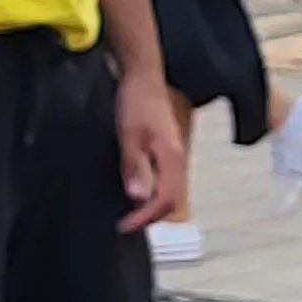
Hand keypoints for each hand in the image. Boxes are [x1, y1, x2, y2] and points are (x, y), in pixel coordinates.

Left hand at [114, 68, 186, 230]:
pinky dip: (154, 191)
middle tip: (126, 223)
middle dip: (151, 216)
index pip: (164, 199)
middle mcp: (178, 159)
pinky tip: (137, 189)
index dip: (144, 216)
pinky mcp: (167, 149)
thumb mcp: (129, 135)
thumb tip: (139, 198)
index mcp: (171, 158)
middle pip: (172, 199)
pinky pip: (166, 179)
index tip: (124, 225)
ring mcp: (174, 154)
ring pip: (170, 190)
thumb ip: (135, 166)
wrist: (143, 76)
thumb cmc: (135, 103)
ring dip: (152, 205)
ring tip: (130, 212)